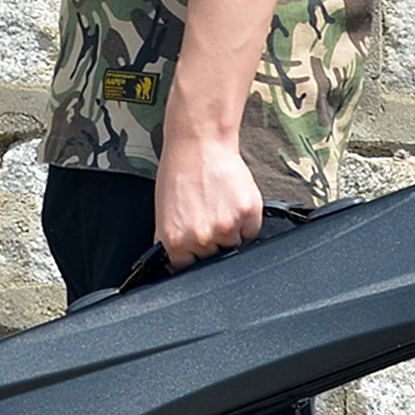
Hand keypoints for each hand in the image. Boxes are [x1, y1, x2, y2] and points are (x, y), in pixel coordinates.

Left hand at [154, 134, 263, 271]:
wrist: (199, 144)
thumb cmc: (179, 174)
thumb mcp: (163, 213)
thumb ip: (172, 243)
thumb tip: (176, 264)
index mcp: (177, 242)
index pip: (187, 269)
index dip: (192, 257)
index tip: (196, 246)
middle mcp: (202, 239)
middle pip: (214, 258)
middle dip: (212, 242)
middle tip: (207, 214)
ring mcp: (226, 228)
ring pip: (235, 245)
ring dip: (232, 231)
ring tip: (220, 205)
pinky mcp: (247, 214)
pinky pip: (252, 231)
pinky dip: (247, 220)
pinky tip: (232, 201)